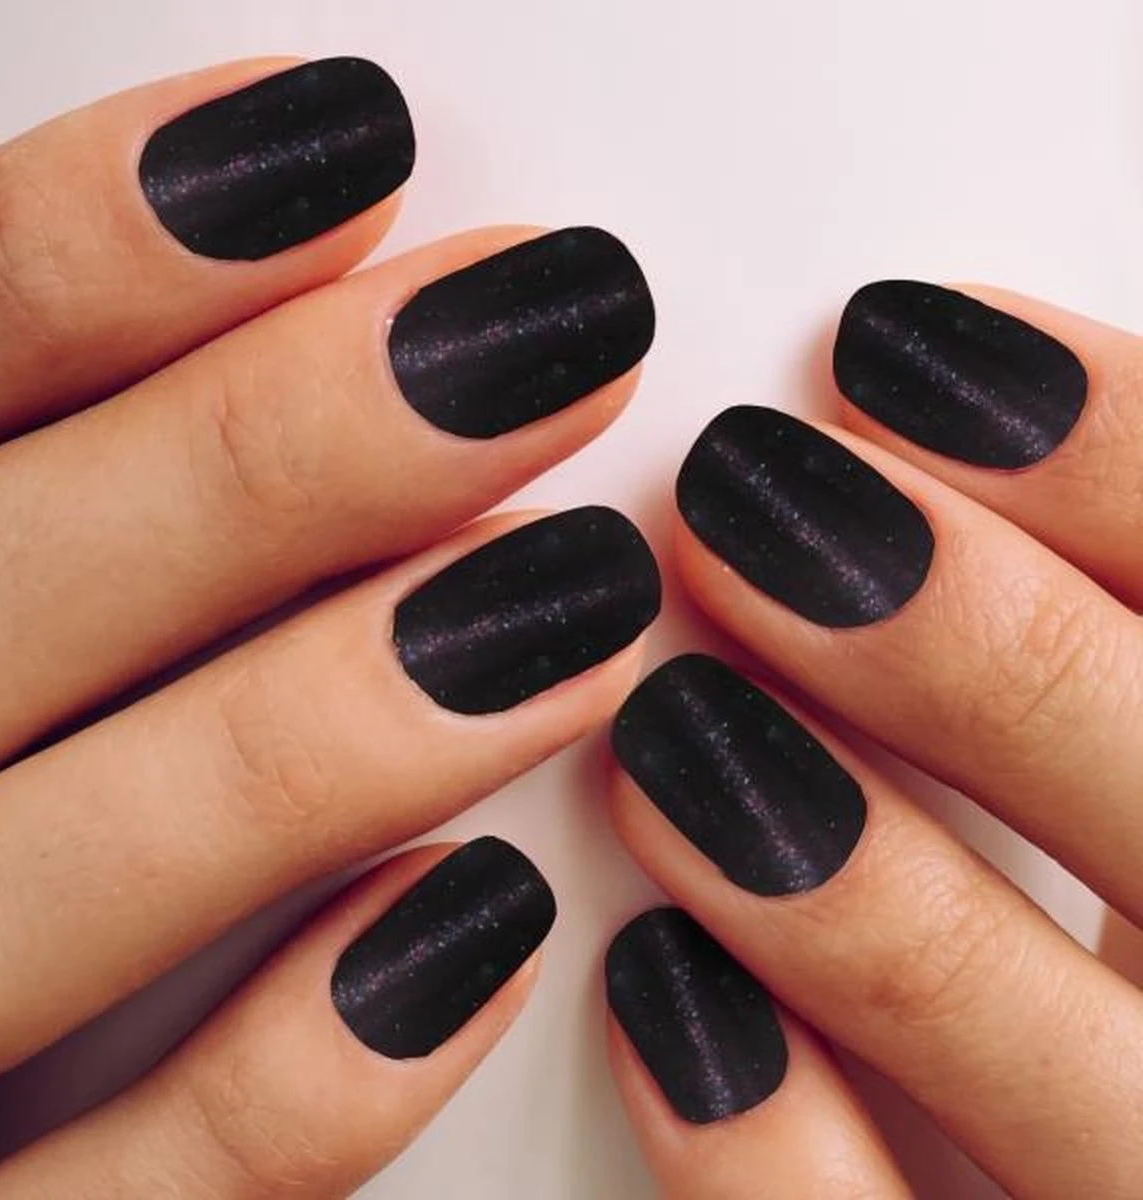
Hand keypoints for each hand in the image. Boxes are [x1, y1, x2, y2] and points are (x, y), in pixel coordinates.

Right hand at [0, 57, 660, 1195]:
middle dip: (265, 458)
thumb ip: (68, 467)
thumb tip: (357, 309)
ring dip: (311, 743)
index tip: (344, 138)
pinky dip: (281, 1096)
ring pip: (23, 901)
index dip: (92, 244)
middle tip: (549, 339)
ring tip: (577, 601)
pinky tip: (485, 934)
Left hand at [603, 283, 1141, 1196]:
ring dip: (868, 903)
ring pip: (1092, 1107)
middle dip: (985, 652)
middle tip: (753, 503)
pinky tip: (655, 993)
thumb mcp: (1136, 703)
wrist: (1067, 1117)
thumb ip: (1087, 601)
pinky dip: (777, 1165)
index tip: (894, 347)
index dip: (1124, 451)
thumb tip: (925, 388)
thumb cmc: (1114, 818)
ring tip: (672, 736)